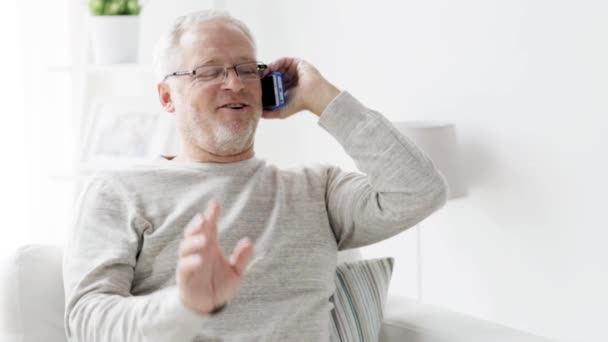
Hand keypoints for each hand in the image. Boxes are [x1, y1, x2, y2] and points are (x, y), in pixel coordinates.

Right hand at [176, 199, 253, 314]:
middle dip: (197, 224)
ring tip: (204, 239)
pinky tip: (199, 259)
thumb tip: (249, 242)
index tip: (215, 203)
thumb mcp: (236, 272)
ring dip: (193, 241)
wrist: (209, 305)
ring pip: (185, 246)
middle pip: (193, 232)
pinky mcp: (184, 276)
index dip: (211, 214)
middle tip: (204, 218)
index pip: (210, 226)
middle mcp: (199, 250)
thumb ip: (242, 258)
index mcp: (211, 245)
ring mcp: (190, 262)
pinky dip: (190, 261)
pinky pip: (183, 266)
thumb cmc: (220, 284)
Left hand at [262, 57, 339, 118]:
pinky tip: (270, 69)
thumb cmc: (300, 104)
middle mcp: (289, 79)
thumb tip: (257, 113)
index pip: (271, 83)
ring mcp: (293, 71)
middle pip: (273, 74)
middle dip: (264, 75)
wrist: (313, 96)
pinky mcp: (297, 64)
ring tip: (262, 74)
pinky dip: (275, 63)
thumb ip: (269, 113)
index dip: (263, 83)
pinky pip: (283, 61)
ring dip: (269, 69)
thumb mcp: (281, 111)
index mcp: (286, 89)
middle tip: (256, 78)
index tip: (255, 85)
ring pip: (277, 67)